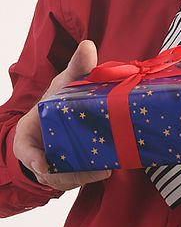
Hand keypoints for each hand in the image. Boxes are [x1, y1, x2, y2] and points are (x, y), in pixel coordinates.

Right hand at [13, 40, 111, 190]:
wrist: (57, 117)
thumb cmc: (58, 101)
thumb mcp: (65, 82)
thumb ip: (77, 66)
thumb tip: (88, 45)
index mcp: (29, 132)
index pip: (26, 149)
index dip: (34, 159)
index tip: (45, 166)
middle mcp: (38, 152)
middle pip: (50, 171)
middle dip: (71, 173)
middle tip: (96, 170)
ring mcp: (52, 164)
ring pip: (65, 179)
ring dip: (84, 176)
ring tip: (105, 170)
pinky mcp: (66, 171)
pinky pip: (74, 180)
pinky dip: (89, 176)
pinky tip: (107, 169)